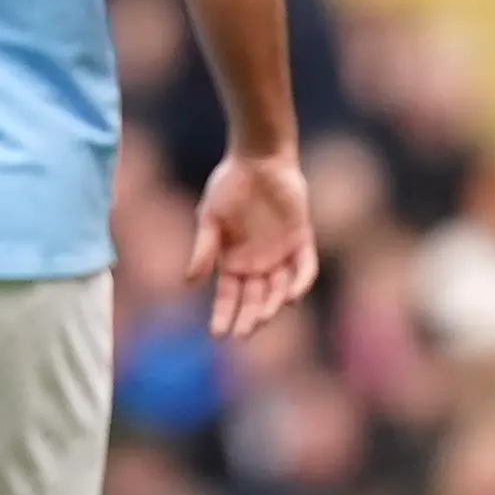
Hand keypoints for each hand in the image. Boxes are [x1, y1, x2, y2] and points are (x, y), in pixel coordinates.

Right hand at [186, 147, 317, 340]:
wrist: (259, 160)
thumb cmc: (228, 186)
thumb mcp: (209, 218)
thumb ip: (203, 249)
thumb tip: (189, 282)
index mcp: (232, 262)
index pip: (228, 297)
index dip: (222, 315)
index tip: (216, 334)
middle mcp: (257, 264)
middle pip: (255, 300)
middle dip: (250, 318)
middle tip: (244, 333)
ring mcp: (281, 254)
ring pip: (279, 289)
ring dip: (273, 304)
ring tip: (265, 315)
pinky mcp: (301, 241)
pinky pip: (304, 268)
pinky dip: (300, 282)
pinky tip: (291, 295)